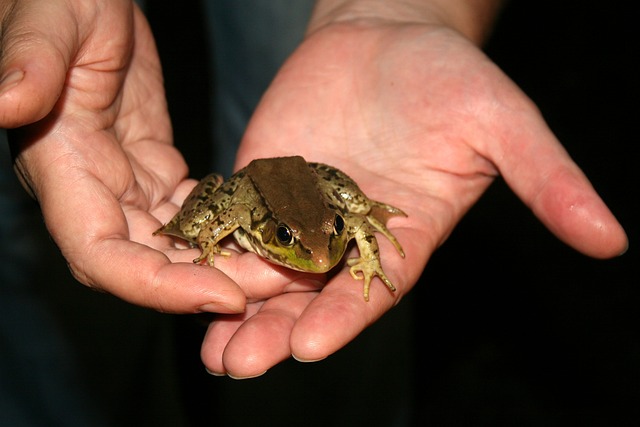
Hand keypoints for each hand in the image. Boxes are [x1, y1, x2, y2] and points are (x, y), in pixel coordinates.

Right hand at [0, 0, 309, 313]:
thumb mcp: (51, 19)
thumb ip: (31, 59)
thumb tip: (6, 100)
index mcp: (63, 166)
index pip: (100, 255)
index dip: (156, 286)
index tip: (222, 296)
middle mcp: (91, 188)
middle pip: (145, 262)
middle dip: (204, 283)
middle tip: (273, 285)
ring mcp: (122, 182)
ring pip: (170, 244)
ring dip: (220, 262)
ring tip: (277, 265)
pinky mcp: (151, 167)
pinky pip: (187, 213)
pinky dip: (220, 228)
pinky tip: (258, 230)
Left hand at [200, 19, 627, 376]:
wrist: (388, 35)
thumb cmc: (450, 79)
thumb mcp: (505, 126)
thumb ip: (548, 182)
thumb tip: (612, 240)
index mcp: (403, 238)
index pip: (372, 292)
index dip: (343, 319)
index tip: (311, 344)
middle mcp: (349, 239)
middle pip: (311, 297)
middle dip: (276, 330)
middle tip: (237, 364)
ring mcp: (302, 214)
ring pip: (267, 272)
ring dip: (236, 307)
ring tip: (208, 346)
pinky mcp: (265, 185)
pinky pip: (236, 225)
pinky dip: (214, 251)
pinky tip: (184, 272)